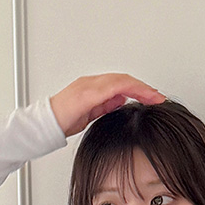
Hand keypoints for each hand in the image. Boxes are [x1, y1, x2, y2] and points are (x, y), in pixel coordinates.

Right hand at [49, 74, 165, 138]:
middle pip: (124, 79)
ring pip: (121, 80)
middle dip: (144, 88)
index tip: (152, 98)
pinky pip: (112, 87)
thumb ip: (105, 105)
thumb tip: (120, 101)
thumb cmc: (63, 121)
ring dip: (140, 88)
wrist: (45, 125)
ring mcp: (89, 85)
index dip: (138, 89)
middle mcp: (92, 83)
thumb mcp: (90, 114)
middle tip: (159, 97)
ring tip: (155, 97)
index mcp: (93, 87)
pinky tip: (139, 95)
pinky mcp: (87, 93)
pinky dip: (128, 89)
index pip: (120, 83)